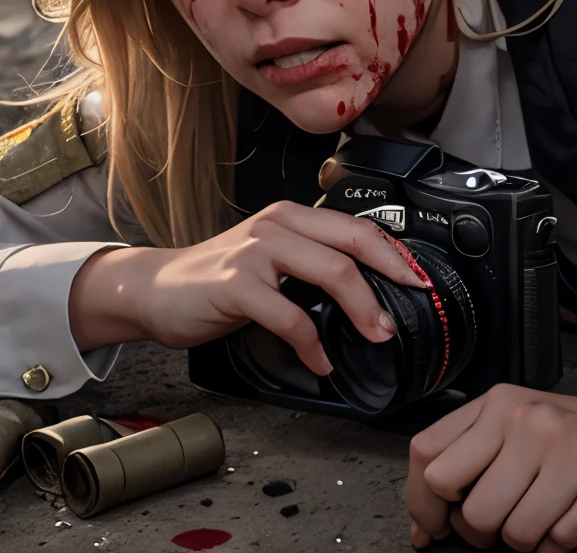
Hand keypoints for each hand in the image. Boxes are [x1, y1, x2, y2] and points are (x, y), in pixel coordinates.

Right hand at [67, 201, 429, 374]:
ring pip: (329, 272)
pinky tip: (320, 360)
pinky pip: (290, 316)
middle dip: (392, 276)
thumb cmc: (215, 280)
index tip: (420, 280)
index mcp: (289, 217)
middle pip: (352, 244)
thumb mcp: (269, 260)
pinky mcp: (236, 285)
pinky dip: (312, 344)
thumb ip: (310, 262)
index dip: (395, 253)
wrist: (156, 288)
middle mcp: (276, 226)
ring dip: (362, 309)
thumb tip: (368, 290)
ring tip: (377, 335)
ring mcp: (255, 252)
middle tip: (411, 305)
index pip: (355, 227)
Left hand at [406, 369, 576, 551]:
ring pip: (511, 533)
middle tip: (498, 527)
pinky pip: (555, 543)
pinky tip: (569, 519)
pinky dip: (557, 544)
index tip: (432, 526)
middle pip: (468, 508)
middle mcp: (529, 421)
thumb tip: (424, 524)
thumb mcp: (519, 427)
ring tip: (541, 518)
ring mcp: (568, 451)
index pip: (427, 456)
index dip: (421, 503)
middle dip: (477, 534)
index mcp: (498, 403)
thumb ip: (469, 461)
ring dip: (522, 542)